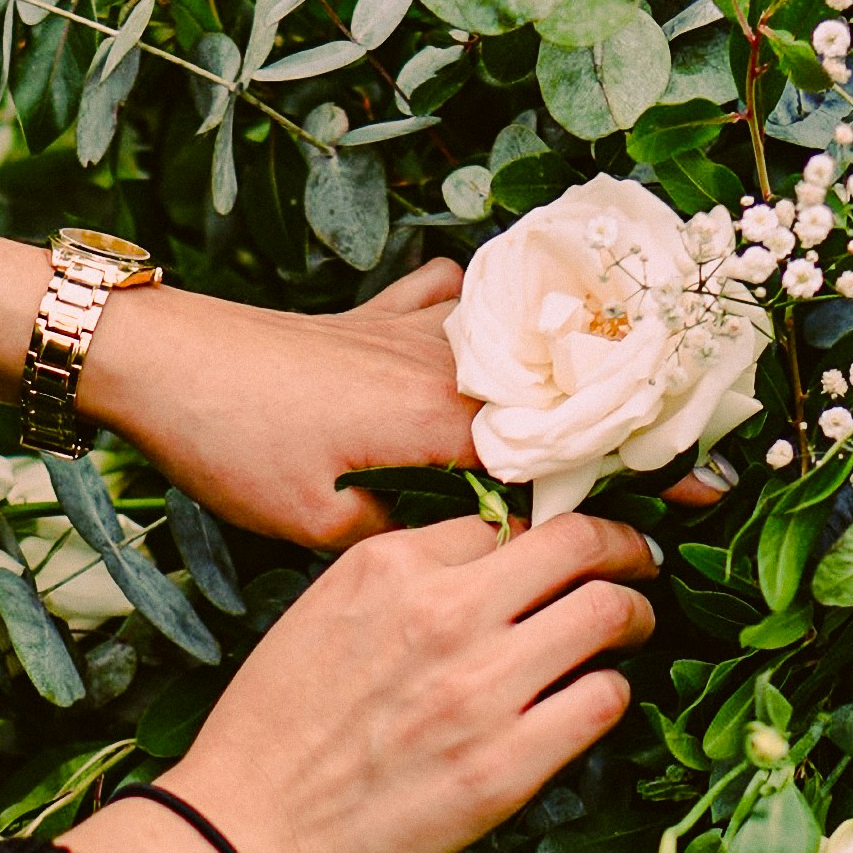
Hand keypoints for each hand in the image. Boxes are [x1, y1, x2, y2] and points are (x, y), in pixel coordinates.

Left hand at [0, 229, 736, 549]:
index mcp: (435, 418)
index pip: (557, 449)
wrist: (155, 356)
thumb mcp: (308, 521)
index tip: (697, 495)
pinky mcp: (365, 317)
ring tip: (638, 378)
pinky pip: (450, 300)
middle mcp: (437, 362)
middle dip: (629, 414)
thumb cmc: (229, 442)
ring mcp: (405, 330)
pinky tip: (507, 301)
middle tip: (696, 437)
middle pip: (557, 386)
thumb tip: (448, 553)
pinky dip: (489, 302)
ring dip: (575, 359)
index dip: (629, 475)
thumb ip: (391, 539)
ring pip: (516, 339)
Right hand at [58, 511, 658, 852]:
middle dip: (619, 548)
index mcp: (390, 566)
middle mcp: (445, 612)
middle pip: (577, 545)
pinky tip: (594, 697)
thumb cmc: (271, 733)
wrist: (249, 832)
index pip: (499, 523)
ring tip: (629, 627)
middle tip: (635, 563)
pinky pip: (603, 699)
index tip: (549, 557)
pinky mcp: (508, 764)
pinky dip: (610, 691)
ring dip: (631, 615)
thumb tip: (479, 567)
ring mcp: (482, 689)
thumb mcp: (320, 616)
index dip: (531, 540)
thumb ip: (400, 584)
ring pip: (606, 613)